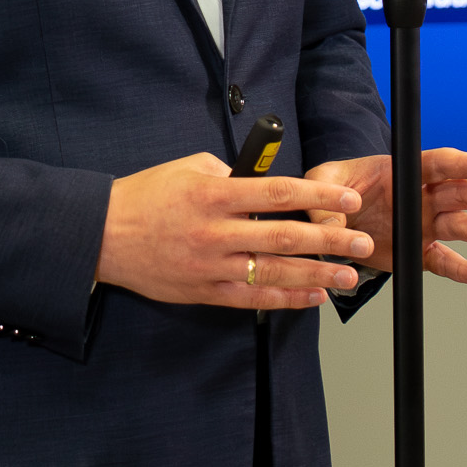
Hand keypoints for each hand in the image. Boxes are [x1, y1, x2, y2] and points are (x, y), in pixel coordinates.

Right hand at [95, 152, 375, 309]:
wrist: (103, 235)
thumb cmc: (146, 195)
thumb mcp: (188, 168)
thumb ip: (229, 174)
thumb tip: (262, 185)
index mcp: (214, 195)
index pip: (277, 194)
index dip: (317, 198)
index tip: (348, 200)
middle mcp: (216, 232)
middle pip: (284, 238)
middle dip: (329, 241)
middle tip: (364, 243)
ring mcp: (211, 266)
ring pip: (273, 274)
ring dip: (316, 276)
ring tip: (349, 276)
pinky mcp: (204, 292)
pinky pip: (252, 299)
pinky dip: (285, 299)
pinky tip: (313, 295)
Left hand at [305, 148, 466, 283]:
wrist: (330, 218)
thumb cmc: (332, 191)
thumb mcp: (320, 184)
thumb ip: (326, 201)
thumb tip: (334, 222)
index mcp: (403, 172)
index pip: (440, 163)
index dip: (464, 164)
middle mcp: (419, 197)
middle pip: (459, 194)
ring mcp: (421, 225)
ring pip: (458, 225)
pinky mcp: (415, 251)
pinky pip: (443, 261)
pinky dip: (462, 270)